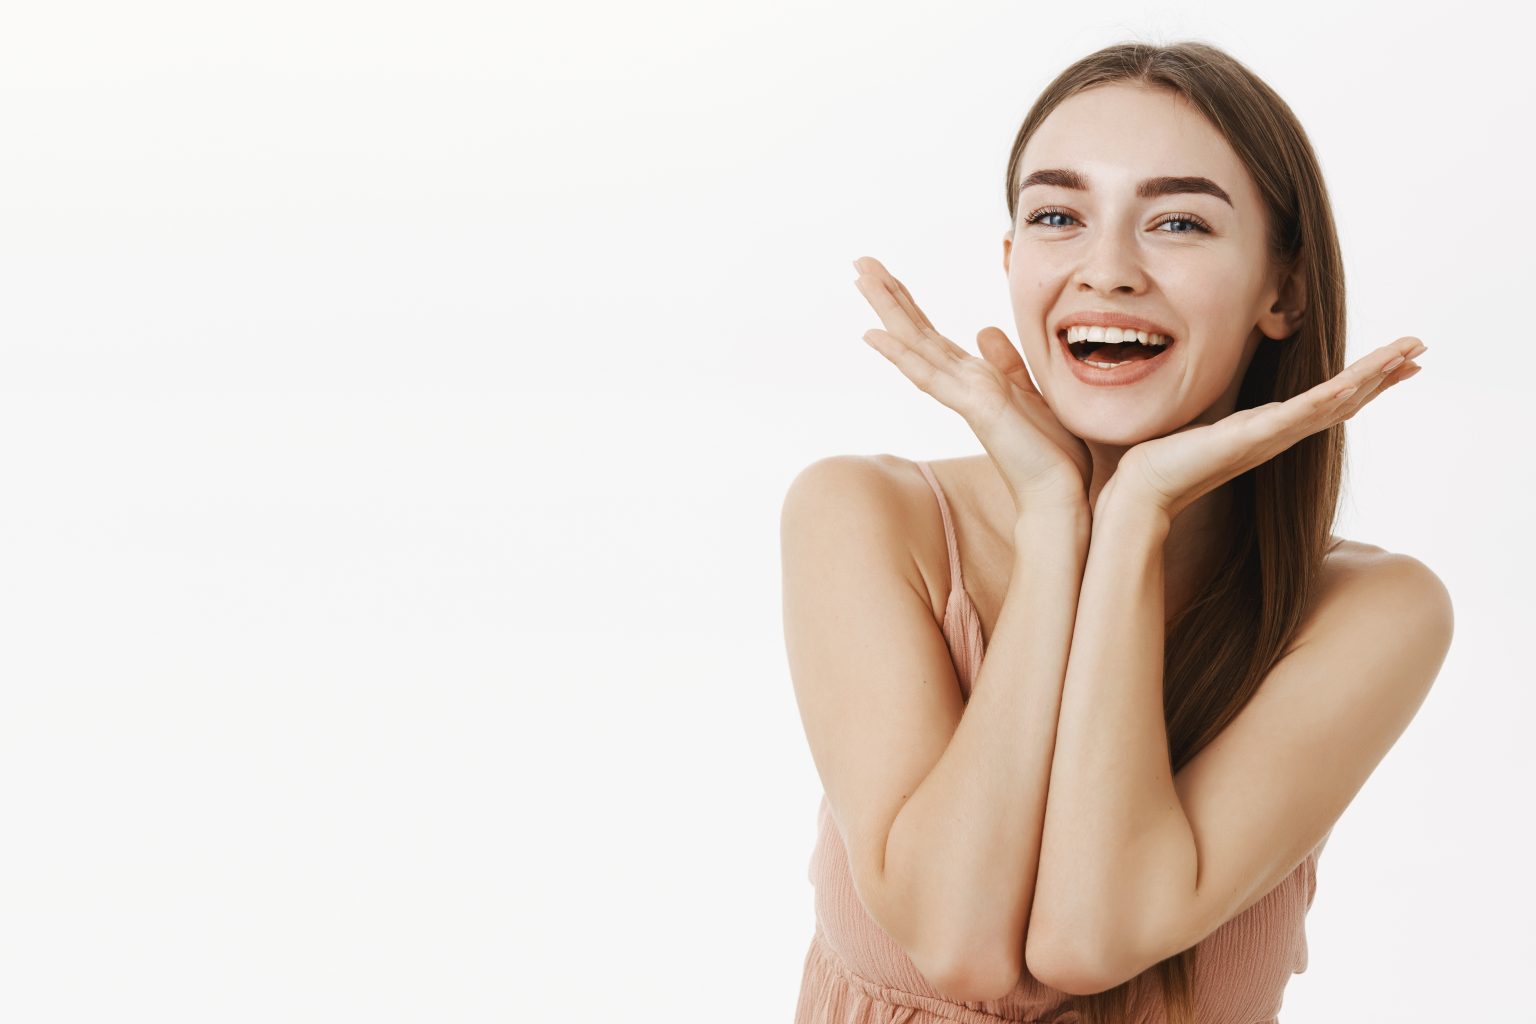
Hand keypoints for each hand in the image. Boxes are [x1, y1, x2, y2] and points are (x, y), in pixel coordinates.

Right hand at [853, 256, 1091, 516]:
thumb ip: (1006, 364)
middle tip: (858, 261)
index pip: (932, 335)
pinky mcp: (974, 407)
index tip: (885, 275)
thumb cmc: (1050, 454)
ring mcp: (963, 395)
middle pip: (916, 332)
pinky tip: (874, 335)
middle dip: (888, 295)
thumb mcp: (1030, 393)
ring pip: (916, 344)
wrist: (1059, 494)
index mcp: (974, 379)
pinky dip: (900, 355)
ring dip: (887, 310)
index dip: (908, 303)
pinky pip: (929, 376)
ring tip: (860, 277)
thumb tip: (983, 332)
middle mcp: (961, 384)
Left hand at [1102, 336, 1428, 521]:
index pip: (1329, 401)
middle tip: (1422, 348)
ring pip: (1334, 403)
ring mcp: (1270, 437)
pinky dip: (1329, 397)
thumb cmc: (1166, 463)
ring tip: (1409, 353)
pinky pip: (1300, 414)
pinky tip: (1353, 381)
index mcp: (1270, 430)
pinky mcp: (1253, 439)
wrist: (1144, 491)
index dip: (1367, 381)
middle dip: (1384, 374)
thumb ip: (1224, 418)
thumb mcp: (1206, 429)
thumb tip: (1221, 404)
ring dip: (1372, 377)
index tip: (1400, 360)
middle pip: (1345, 400)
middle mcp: (1279, 435)